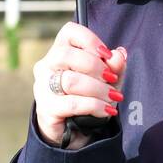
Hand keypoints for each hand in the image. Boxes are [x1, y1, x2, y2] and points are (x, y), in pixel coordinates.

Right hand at [33, 21, 127, 147]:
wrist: (73, 130)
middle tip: (111, 79)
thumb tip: (119, 55)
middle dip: (96, 67)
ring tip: (113, 97)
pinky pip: (72, 103)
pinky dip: (94, 106)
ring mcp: (43, 87)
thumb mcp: (107, 79)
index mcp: (60, 50)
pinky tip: (106, 110)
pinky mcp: (46, 108)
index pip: (70, 32)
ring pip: (71, 81)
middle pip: (67, 55)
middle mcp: (46, 65)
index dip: (90, 40)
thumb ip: (114, 66)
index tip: (107, 55)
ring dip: (98, 89)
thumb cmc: (88, 96)